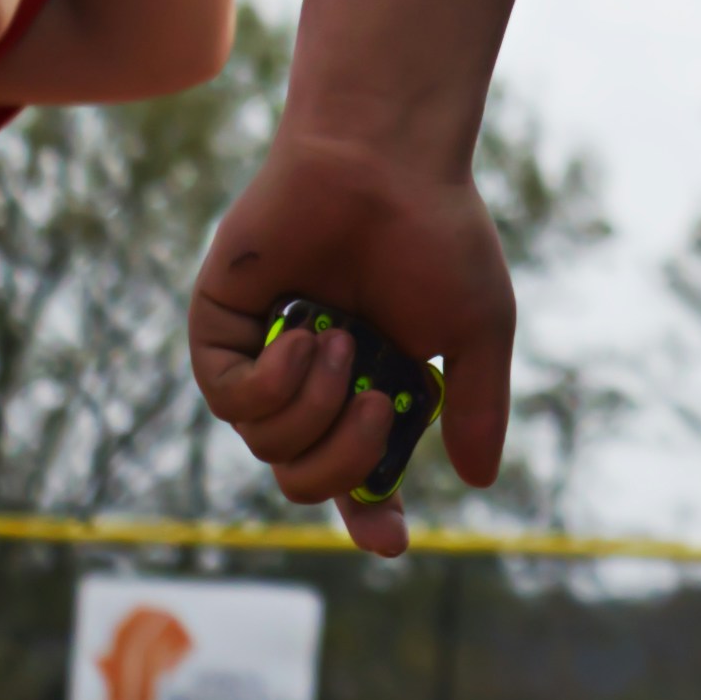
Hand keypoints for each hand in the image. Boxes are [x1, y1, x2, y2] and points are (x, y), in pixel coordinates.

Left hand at [190, 129, 513, 557]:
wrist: (383, 159)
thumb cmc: (437, 230)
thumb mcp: (477, 329)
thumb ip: (476, 406)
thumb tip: (481, 479)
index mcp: (372, 384)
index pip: (359, 477)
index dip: (371, 516)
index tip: (394, 540)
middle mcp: (312, 380)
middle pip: (305, 478)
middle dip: (343, 458)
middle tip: (377, 402)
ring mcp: (263, 356)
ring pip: (268, 446)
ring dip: (314, 405)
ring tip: (342, 337)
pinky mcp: (220, 327)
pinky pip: (229, 400)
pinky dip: (271, 383)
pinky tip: (306, 335)